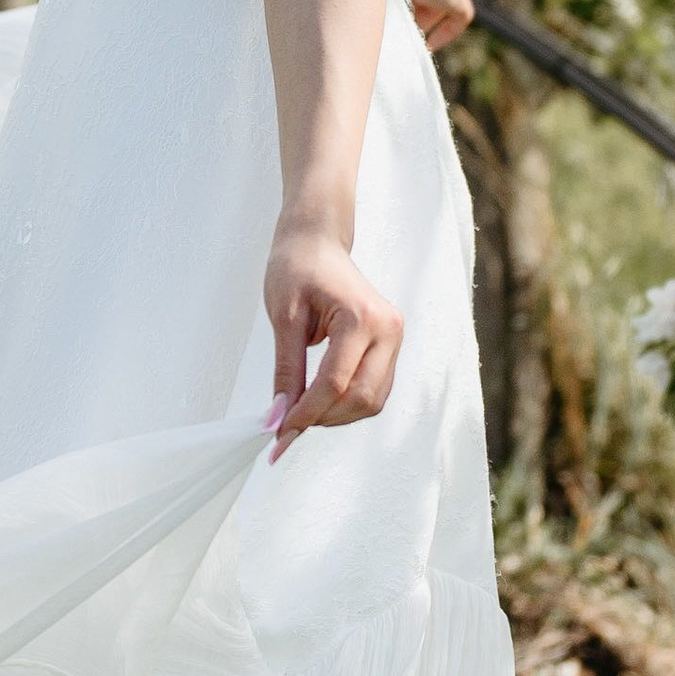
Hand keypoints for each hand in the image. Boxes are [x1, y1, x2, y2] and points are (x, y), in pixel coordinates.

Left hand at [264, 221, 402, 459]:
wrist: (317, 242)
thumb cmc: (298, 268)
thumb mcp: (284, 318)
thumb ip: (286, 370)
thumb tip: (280, 416)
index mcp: (362, 317)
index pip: (335, 383)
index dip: (305, 413)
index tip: (279, 433)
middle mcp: (388, 329)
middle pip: (360, 397)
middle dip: (323, 418)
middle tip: (287, 425)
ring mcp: (395, 338)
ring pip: (373, 400)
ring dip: (337, 416)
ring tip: (302, 412)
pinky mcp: (391, 345)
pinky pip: (375, 389)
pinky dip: (348, 404)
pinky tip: (320, 401)